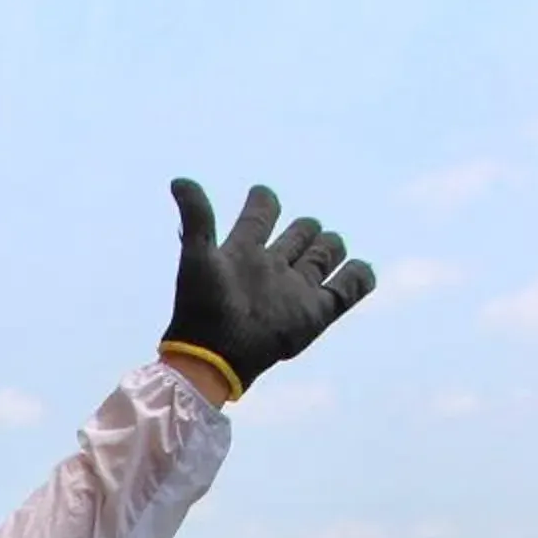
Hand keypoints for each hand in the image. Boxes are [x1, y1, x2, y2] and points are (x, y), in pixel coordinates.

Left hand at [162, 180, 375, 396]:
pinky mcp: (316, 314)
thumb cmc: (203, 307)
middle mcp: (273, 268)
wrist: (214, 356)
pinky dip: (359, 277)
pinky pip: (349, 290)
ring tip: (322, 253)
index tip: (261, 202)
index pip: (263, 213)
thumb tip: (178, 180)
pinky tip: (356, 270)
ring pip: (325, 255)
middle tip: (296, 241)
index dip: (265, 203)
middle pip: (303, 233)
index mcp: (246, 251)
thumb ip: (196, 216)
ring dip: (330, 247)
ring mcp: (296, 290)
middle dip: (305, 229)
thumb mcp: (196, 255)